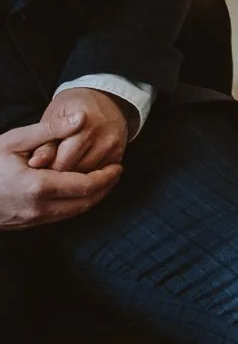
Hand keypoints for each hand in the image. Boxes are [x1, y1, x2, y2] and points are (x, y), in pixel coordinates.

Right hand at [0, 118, 120, 228]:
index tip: (117, 165)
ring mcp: (31, 220)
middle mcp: (37, 208)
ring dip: (92, 198)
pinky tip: (79, 190)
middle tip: (116, 172)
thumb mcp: (14, 140)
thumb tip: (81, 119)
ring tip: (103, 180)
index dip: (106, 176)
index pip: (85, 185)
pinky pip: (60, 216)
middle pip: (85, 203)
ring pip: (73, 212)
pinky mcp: (26, 224)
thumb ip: (49, 130)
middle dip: (105, 188)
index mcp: (38, 187)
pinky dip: (75, 204)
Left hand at [32, 89, 132, 174]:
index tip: (40, 165)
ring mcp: (114, 147)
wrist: (104, 97)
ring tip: (64, 164)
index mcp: (85, 125)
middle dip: (60, 173)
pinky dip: (86, 173)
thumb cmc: (72, 107)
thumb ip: (44, 143)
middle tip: (50, 166)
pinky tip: (78, 164)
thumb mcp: (53, 118)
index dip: (46, 168)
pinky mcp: (119, 155)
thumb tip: (35, 163)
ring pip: (87, 176)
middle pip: (75, 171)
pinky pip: (98, 174)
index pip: (61, 163)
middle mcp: (104, 137)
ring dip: (73, 175)